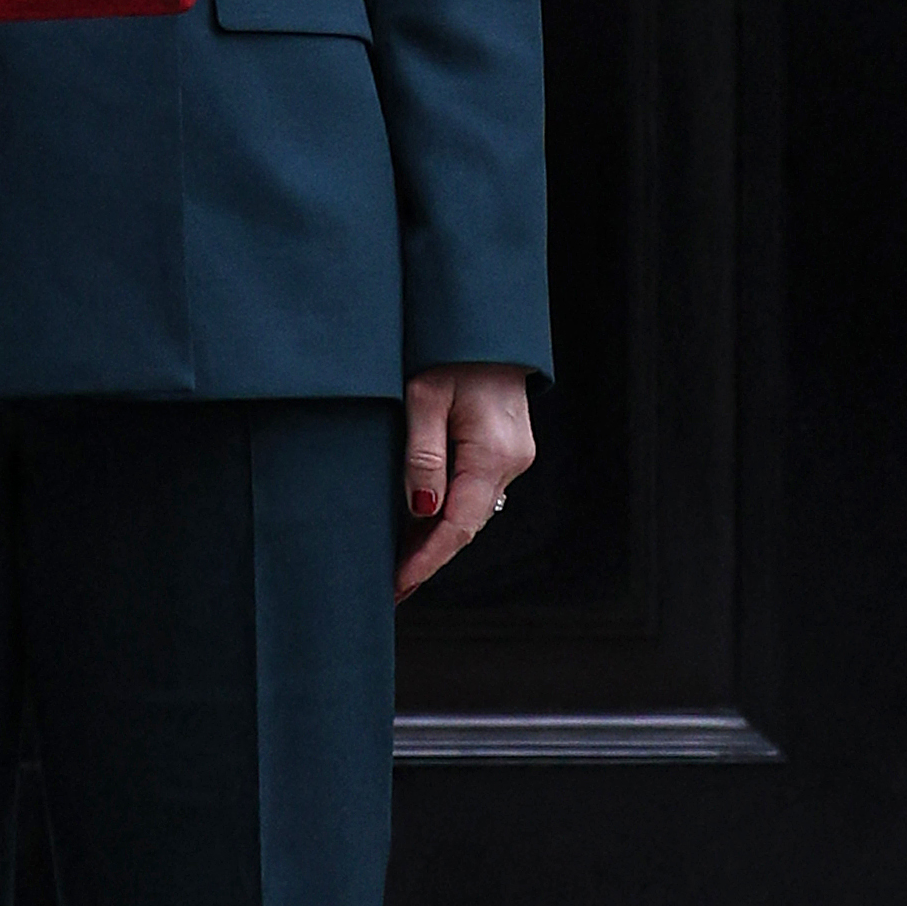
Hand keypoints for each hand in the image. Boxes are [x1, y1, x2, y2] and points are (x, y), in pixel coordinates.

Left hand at [397, 367, 535, 601]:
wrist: (486, 321)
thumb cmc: (452, 349)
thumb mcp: (424, 397)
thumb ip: (422, 455)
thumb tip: (420, 510)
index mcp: (492, 452)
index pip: (458, 525)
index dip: (427, 559)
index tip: (399, 583)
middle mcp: (511, 461)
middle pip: (467, 523)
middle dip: (429, 555)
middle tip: (392, 584)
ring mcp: (514, 455)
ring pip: (473, 509)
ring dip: (438, 535)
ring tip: (400, 560)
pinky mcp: (507, 448)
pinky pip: (477, 490)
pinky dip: (450, 510)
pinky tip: (424, 522)